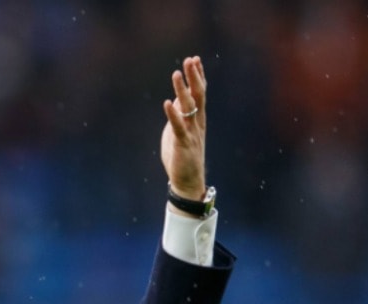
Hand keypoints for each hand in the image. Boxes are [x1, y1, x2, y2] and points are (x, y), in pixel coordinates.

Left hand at [160, 55, 206, 200]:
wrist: (188, 180)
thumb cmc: (182, 155)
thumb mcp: (179, 130)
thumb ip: (180, 115)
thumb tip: (177, 99)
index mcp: (197, 119)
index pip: (200, 93)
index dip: (198, 77)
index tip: (195, 60)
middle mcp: (197, 123)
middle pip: (198, 95)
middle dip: (194, 77)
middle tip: (190, 60)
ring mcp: (191, 132)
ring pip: (189, 107)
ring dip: (182, 90)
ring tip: (176, 74)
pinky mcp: (182, 143)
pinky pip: (178, 127)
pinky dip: (173, 114)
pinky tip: (167, 103)